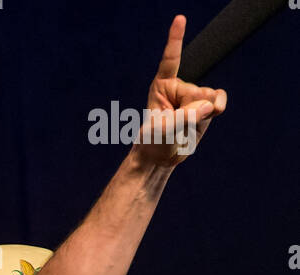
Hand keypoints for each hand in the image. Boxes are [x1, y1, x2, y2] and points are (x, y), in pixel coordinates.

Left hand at [136, 15, 225, 166]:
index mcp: (162, 85)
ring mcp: (194, 95)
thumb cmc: (154, 142)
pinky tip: (216, 109)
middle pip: (197, 92)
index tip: (180, 19)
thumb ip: (185, 118)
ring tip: (185, 128)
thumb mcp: (162, 131)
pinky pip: (219, 100)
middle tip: (176, 127)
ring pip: (208, 100)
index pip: (171, 60)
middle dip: (191, 112)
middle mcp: (179, 86)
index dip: (176, 39)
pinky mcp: (206, 106)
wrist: (161, 156)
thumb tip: (211, 106)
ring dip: (200, 117)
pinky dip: (219, 104)